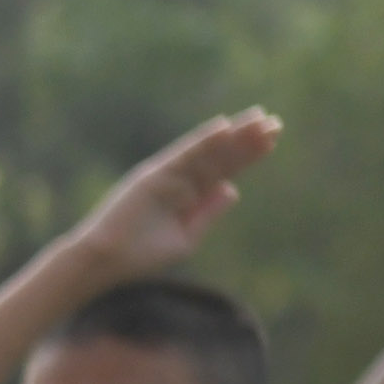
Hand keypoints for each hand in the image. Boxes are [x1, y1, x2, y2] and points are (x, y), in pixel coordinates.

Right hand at [67, 112, 280, 278]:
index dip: (248, 154)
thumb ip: (208, 212)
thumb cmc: (141, 256)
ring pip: (207, 152)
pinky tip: (225, 128)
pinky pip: (184, 156)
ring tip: (260, 120)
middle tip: (276, 122)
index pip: (225, 169)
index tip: (273, 140)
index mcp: (189, 195)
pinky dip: (203, 141)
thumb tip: (233, 188)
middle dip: (247, 140)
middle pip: (221, 156)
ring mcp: (168, 175)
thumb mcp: (186, 236)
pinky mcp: (154, 175)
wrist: (107, 262)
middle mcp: (181, 179)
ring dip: (233, 136)